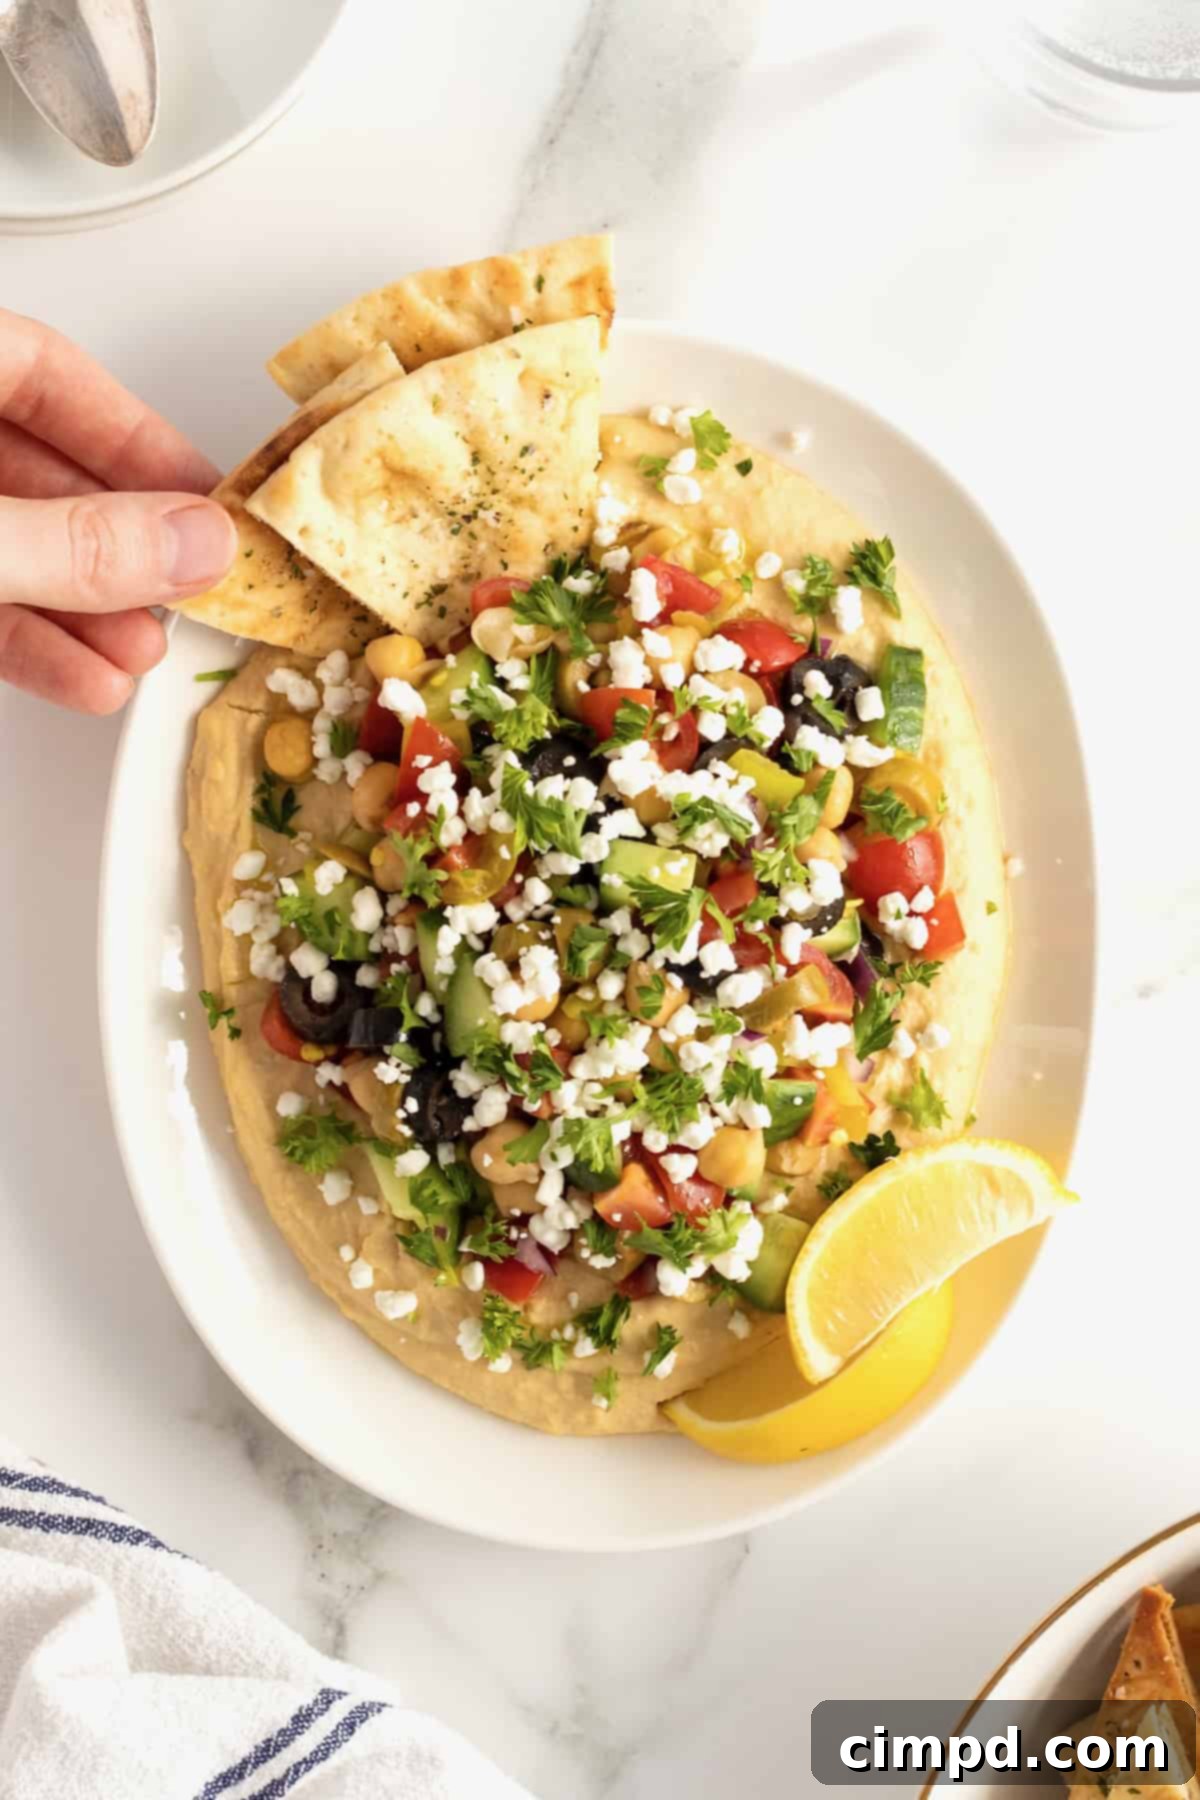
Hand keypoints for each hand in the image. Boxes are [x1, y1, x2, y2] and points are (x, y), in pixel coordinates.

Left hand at [0, 309, 237, 713]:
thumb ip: (73, 542)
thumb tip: (192, 544)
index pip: (47, 371)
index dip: (136, 436)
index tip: (203, 500)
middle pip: (38, 468)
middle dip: (118, 546)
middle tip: (185, 590)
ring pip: (8, 543)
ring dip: (83, 608)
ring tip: (139, 657)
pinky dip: (24, 637)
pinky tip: (79, 678)